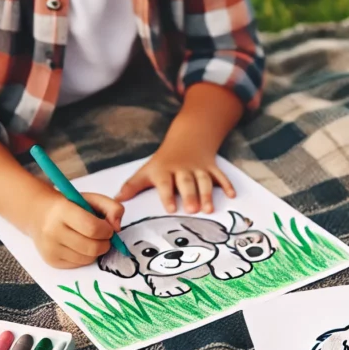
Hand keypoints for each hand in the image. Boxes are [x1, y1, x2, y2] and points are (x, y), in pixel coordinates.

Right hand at [30, 192, 123, 268]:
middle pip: (92, 247)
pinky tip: (80, 246)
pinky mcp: (51, 260)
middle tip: (103, 237)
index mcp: (62, 211)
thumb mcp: (92, 199)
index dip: (107, 230)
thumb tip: (117, 227)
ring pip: (88, 259)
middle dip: (105, 243)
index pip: (92, 228)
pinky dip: (85, 257)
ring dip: (96, 251)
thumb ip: (112, 207)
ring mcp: (50, 248)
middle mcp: (52, 231)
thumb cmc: (71, 206)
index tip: (108, 228)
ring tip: (90, 239)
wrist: (40, 214)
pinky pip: (79, 264)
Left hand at [114, 142, 234, 213]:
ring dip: (208, 194)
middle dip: (190, 195)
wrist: (188, 139)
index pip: (165, 183)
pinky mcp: (212, 168)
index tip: (170, 209)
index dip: (167, 195)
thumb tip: (117, 199)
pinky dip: (226, 184)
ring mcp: (199, 168)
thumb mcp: (147, 170)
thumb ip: (133, 186)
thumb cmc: (164, 161)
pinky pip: (220, 176)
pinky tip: (232, 195)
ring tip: (209, 210)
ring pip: (204, 181)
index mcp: (165, 170)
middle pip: (187, 182)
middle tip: (193, 210)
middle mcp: (183, 169)